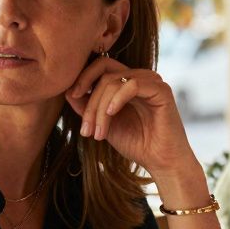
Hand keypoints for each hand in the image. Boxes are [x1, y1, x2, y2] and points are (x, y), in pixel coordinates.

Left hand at [66, 56, 196, 176]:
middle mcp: (140, 77)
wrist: (161, 162)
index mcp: (127, 82)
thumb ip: (88, 108)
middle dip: (88, 97)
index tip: (71, 97)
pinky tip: (112, 115)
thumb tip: (68, 92)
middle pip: (104, 71)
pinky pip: (132, 85)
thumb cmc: (136, 144)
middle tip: (84, 126)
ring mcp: (151, 81)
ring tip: (97, 134)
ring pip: (113, 81)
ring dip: (99, 109)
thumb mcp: (104, 124)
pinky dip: (117, 99)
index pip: (101, 66)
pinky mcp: (161, 90)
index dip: (83, 77)